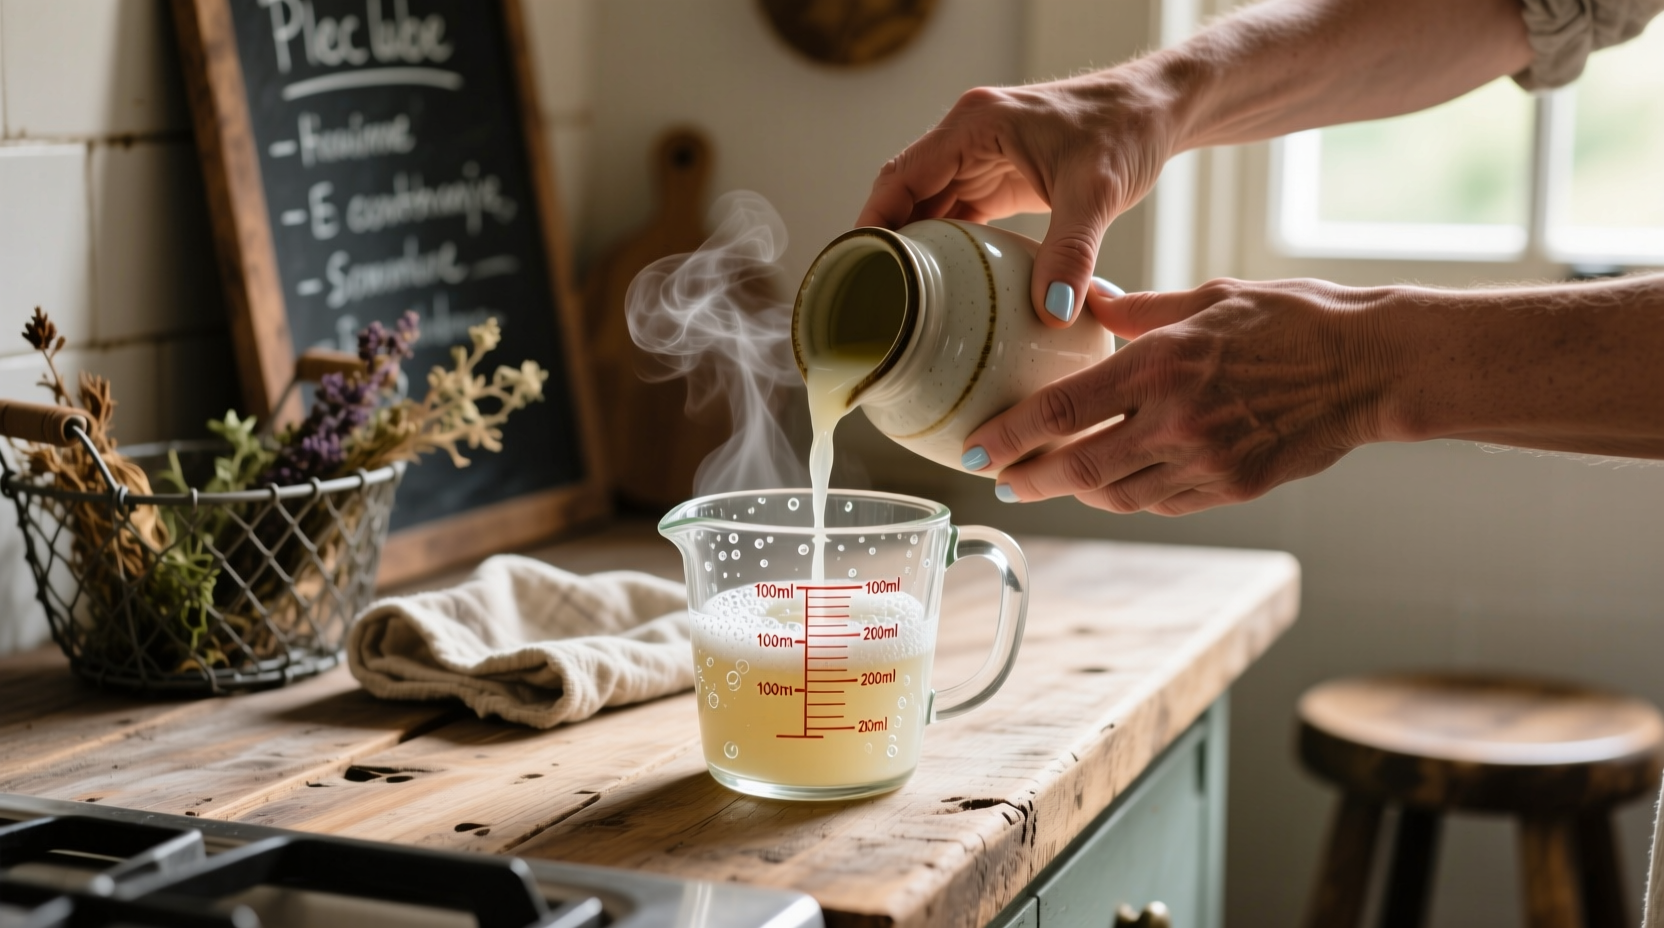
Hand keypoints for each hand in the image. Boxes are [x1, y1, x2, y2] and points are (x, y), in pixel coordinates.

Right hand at [856, 65, 1182, 327]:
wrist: (1161, 111)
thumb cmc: (1128, 130)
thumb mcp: (1098, 192)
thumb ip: (1071, 251)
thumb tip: (1050, 311)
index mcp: (974, 126)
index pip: (900, 178)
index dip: (872, 225)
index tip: (856, 272)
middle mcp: (967, 139)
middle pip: (904, 196)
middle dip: (886, 246)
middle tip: (873, 304)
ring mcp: (981, 159)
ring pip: (927, 209)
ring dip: (914, 252)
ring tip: (897, 306)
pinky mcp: (1000, 179)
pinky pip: (957, 216)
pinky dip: (945, 250)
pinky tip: (940, 290)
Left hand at [962, 279, 1403, 514]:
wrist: (1371, 367)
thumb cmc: (1292, 319)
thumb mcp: (1210, 296)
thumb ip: (1139, 311)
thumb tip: (1087, 301)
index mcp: (1163, 365)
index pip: (1061, 411)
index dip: (1009, 436)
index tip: (975, 447)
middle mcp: (1176, 421)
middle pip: (1076, 467)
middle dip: (1027, 478)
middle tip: (999, 479)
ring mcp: (1206, 463)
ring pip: (1114, 494)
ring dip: (1073, 490)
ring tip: (1046, 480)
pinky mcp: (1232, 489)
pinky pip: (1159, 502)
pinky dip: (1126, 495)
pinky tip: (1110, 481)